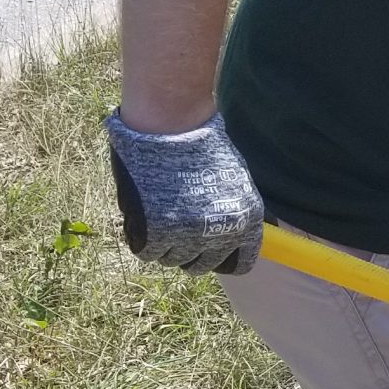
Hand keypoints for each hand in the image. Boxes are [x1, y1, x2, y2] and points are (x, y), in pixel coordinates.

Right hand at [105, 109, 264, 273]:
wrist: (171, 122)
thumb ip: (231, 211)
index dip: (221, 257)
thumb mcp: (234, 178)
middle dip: (188, 250)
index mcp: (246, 219)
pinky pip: (147, 252)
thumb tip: (226, 238)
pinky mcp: (154, 233)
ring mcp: (186, 235)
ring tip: (158, 211)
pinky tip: (142, 214)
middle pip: (200, 265)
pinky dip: (142, 238)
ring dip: (164, 242)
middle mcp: (219, 232)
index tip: (208, 249)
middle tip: (176, 227)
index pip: (239, 263)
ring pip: (171, 260)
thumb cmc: (200, 142)